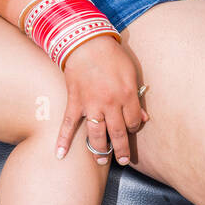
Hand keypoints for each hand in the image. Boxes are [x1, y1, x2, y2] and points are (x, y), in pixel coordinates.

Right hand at [56, 35, 148, 166]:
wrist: (86, 42)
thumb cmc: (111, 55)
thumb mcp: (131, 72)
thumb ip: (137, 96)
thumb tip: (144, 117)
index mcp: (127, 95)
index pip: (133, 121)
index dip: (133, 127)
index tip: (131, 128)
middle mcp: (110, 104)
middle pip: (118, 133)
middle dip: (121, 150)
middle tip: (123, 161)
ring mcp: (91, 104)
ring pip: (97, 134)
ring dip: (100, 151)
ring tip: (102, 161)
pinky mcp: (75, 102)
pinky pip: (69, 124)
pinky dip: (63, 139)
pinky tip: (60, 154)